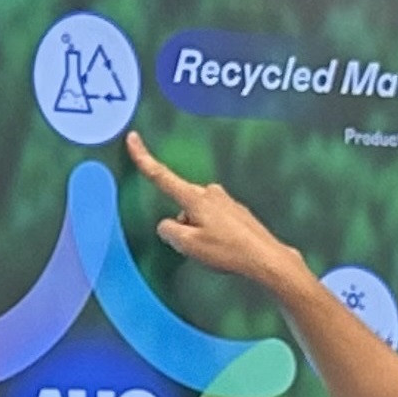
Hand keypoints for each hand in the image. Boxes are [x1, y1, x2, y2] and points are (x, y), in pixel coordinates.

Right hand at [122, 132, 312, 292]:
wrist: (265, 257)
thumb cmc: (227, 251)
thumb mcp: (188, 245)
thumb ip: (169, 231)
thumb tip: (167, 225)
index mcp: (194, 199)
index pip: (162, 176)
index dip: (144, 158)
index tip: (132, 139)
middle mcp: (210, 193)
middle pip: (181, 204)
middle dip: (181, 223)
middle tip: (196, 246)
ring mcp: (225, 200)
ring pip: (196, 212)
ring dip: (197, 229)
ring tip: (214, 249)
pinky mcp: (236, 210)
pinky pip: (212, 218)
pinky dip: (212, 232)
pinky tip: (224, 247)